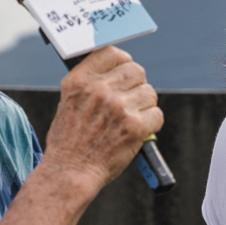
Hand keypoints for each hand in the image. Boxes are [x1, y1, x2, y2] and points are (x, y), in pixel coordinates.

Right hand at [41, 47, 162, 193]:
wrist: (70, 171)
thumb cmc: (69, 140)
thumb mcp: (69, 101)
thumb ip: (90, 82)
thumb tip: (116, 68)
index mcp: (81, 80)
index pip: (112, 53)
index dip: (122, 62)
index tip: (123, 71)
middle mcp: (100, 89)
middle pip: (136, 71)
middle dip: (136, 85)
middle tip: (130, 100)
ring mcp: (119, 107)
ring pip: (149, 92)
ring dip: (145, 105)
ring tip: (132, 118)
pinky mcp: (135, 126)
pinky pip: (156, 114)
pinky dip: (151, 124)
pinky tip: (138, 131)